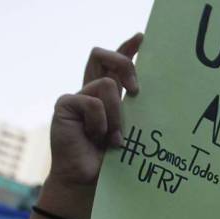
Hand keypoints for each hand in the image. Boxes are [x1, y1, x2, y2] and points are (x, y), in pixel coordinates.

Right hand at [46, 34, 141, 192]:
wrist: (87, 180)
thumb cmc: (111, 160)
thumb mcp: (130, 132)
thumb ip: (135, 111)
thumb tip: (154, 96)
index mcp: (107, 96)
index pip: (114, 64)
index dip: (126, 49)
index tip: (143, 38)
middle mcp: (90, 91)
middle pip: (103, 56)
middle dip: (124, 64)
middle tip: (137, 90)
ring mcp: (77, 96)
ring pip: (108, 86)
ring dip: (116, 115)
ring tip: (113, 139)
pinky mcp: (66, 104)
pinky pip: (92, 102)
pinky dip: (100, 123)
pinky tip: (95, 137)